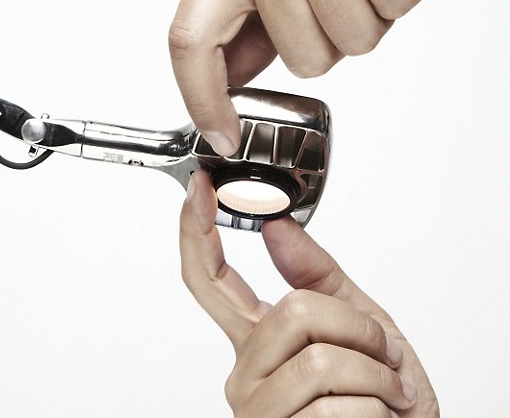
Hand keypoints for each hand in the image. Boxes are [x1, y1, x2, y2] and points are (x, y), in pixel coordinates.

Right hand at [180, 171, 439, 416]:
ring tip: (383, 395)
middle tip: (382, 352)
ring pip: (320, 363)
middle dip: (357, 327)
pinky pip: (334, 410)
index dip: (198, 229)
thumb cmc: (386, 397)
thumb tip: (276, 225)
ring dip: (376, 376)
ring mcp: (258, 410)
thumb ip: (316, 273)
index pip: (209, 277)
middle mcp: (246, 371)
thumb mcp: (361, 321)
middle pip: (293, 311)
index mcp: (257, 337)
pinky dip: (377, 411)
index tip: (199, 188)